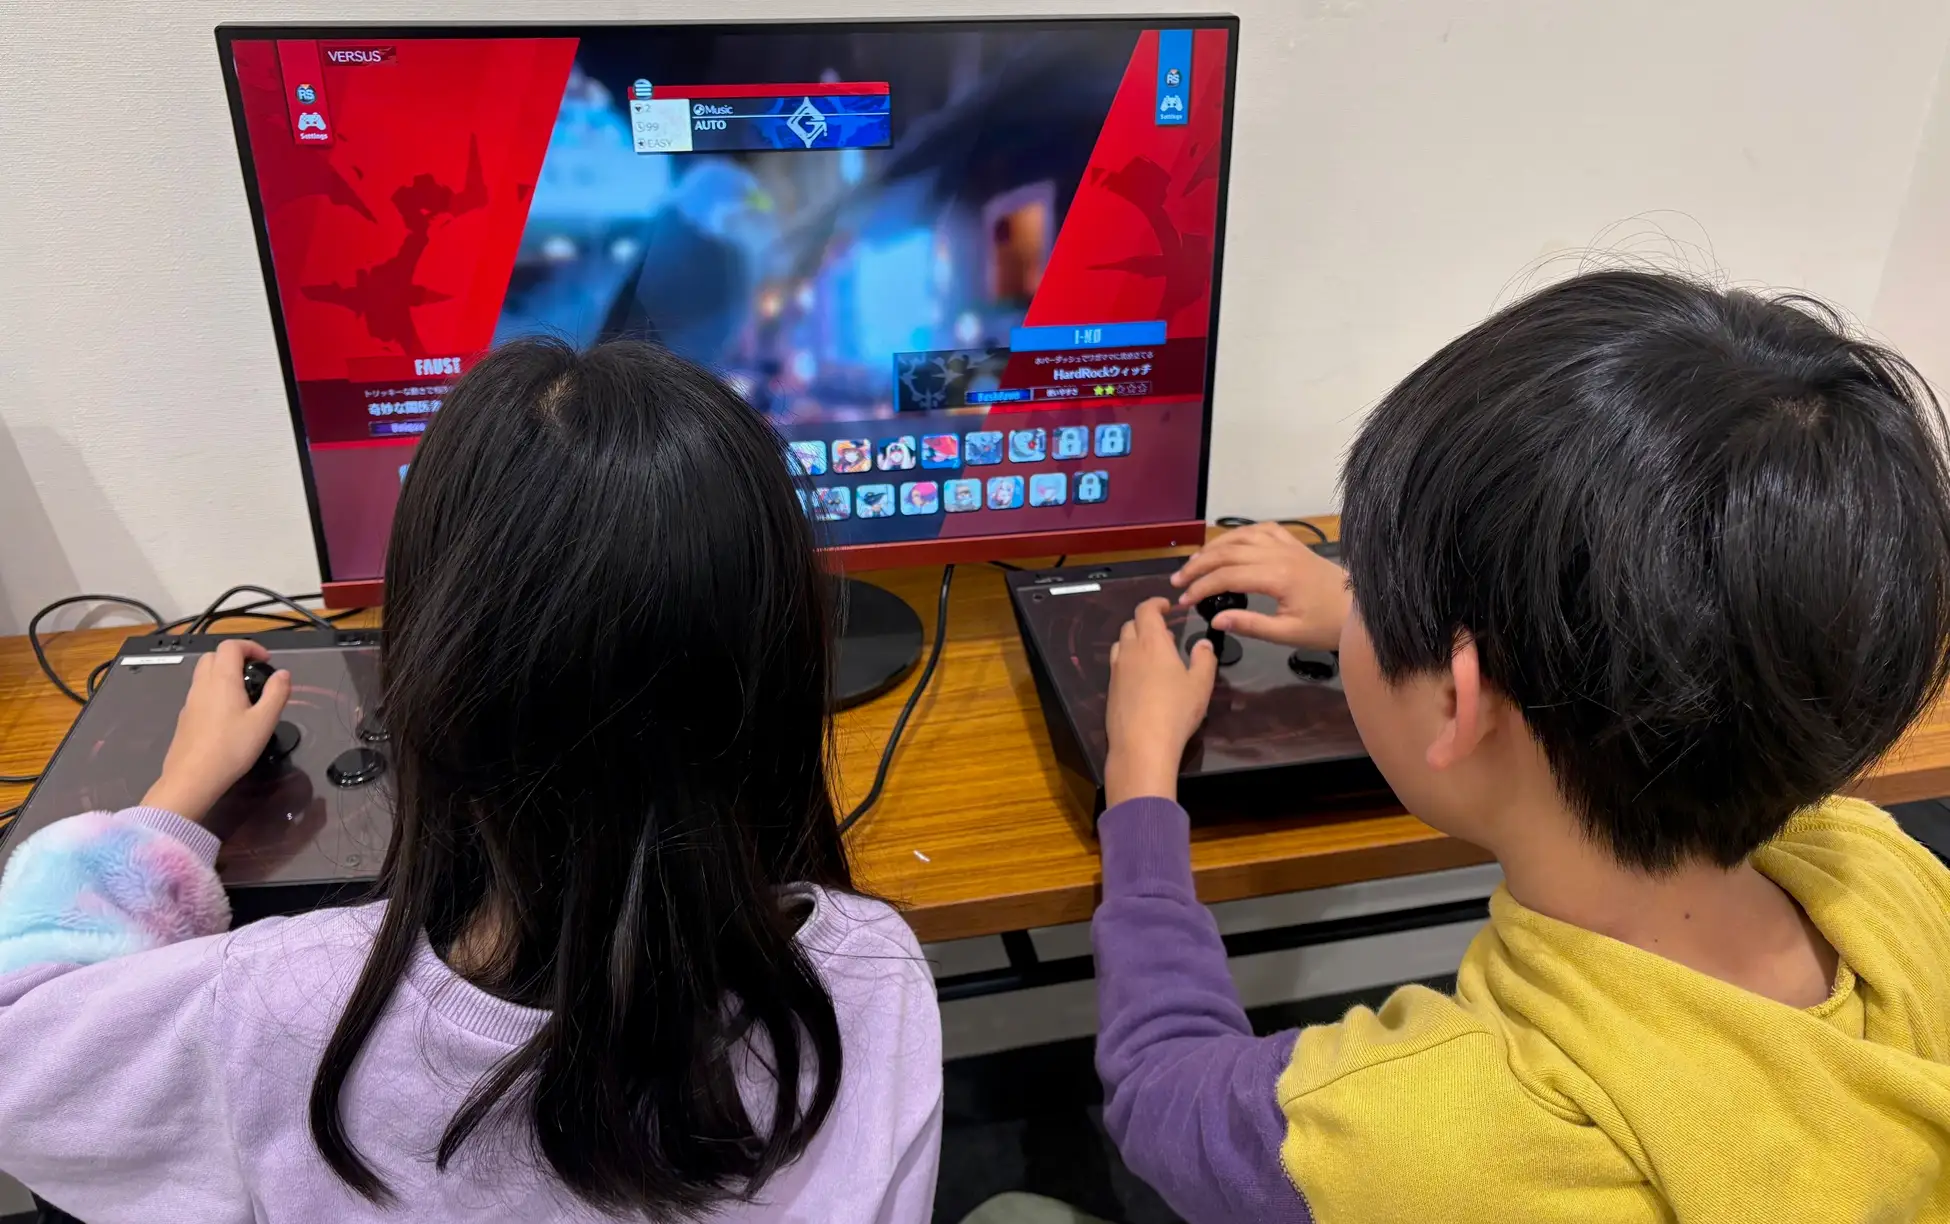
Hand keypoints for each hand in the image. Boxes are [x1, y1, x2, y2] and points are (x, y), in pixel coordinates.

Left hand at [142, 640, 290, 826]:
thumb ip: (276, 693)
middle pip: (213, 655)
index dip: (250, 647)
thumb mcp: (264, 721)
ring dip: (223, 674)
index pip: (231, 646)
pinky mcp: (185, 717)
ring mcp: (190, 701)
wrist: (193, 778)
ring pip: (204, 674)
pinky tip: (227, 715)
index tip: (266, 661)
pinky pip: (200, 693)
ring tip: (244, 695)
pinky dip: (214, 691)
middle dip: (234, 657)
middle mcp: (203, 685)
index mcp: (222, 680)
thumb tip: (283, 674)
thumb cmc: (232, 748)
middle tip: (253, 674)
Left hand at [1105, 598, 1217, 805]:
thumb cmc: (1176, 711)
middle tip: (1165, 634)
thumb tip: (1203, 643)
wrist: (1141, 745)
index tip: (1166, 606)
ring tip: (1153, 655)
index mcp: (1152, 642)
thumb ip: (1204, 659)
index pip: (1146, 610)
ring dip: (1135, 642)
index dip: (1156, 603)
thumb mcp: (1201, 684)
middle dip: (1146, 623)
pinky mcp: (1110, 691)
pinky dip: (1129, 662)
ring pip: (1121, 645)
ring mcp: (1116, 671)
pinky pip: (1117, 666)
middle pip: (1131, 625)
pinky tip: (1143, 680)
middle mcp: (1129, 652)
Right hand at [1171, 522, 1351, 649]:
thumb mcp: (1288, 634)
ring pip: (1241, 536)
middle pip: (1228, 552)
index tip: (1184, 602)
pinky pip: (1261, 529)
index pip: (1227, 576)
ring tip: (1195, 563)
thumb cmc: (1325, 626)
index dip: (1201, 587)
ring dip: (1214, 547)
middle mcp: (1279, 554)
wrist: (1359, 609)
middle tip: (1178, 582)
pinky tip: (1228, 543)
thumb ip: (1251, 625)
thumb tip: (1215, 620)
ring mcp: (1287, 545)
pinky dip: (1240, 533)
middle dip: (1198, 566)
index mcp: (1277, 577)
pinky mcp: (1294, 544)